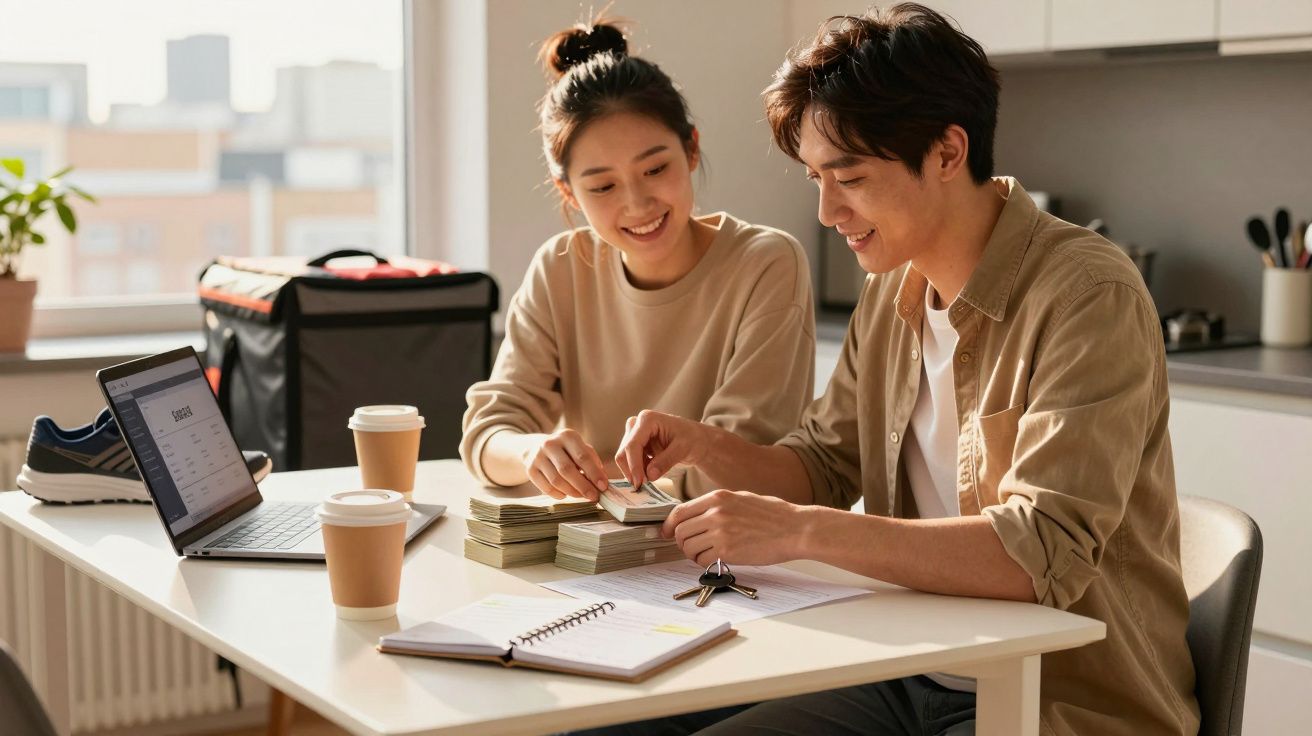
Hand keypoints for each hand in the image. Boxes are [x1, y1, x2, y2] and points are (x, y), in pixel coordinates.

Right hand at [524, 429, 606, 500]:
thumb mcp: (580, 448)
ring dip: (571, 492)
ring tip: (580, 496)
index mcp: (567, 436)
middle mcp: (550, 443)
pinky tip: (565, 494)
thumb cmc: (566, 451)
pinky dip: (557, 494)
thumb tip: (602, 481)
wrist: (535, 447)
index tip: (603, 486)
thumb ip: (593, 462)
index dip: (594, 473)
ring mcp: (538, 456)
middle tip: (593, 496)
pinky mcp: (530, 468)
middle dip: (583, 486)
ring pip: (556, 480)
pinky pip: (545, 487)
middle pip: (567, 470)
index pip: (582, 456)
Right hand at [614, 410, 707, 486]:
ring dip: (636, 471)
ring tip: (654, 475)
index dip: (633, 466)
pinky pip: (630, 461)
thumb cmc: (693, 439)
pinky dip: (639, 470)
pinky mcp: (636, 445)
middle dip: (632, 470)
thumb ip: (666, 461)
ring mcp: (634, 434)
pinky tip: (653, 470)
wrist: (696, 440)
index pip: (633, 445)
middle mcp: (637, 424)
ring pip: (625, 458)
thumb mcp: (683, 449)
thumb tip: (649, 475)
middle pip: (624, 452)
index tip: (639, 483)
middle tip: (644, 486)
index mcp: (647, 420)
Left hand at [661, 490, 801, 566]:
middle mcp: (715, 513)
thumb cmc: (773, 514)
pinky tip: (717, 559)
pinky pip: (702, 560)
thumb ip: (718, 506)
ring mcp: (720, 532)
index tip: (667, 532)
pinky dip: (704, 563)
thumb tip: (698, 516)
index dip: (669, 525)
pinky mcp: (728, 551)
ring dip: (693, 554)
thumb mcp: (741, 498)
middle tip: (692, 547)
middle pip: (679, 531)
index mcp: (717, 497)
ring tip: (706, 554)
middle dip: (682, 541)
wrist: (795, 528)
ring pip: (688, 547)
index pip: (679, 511)